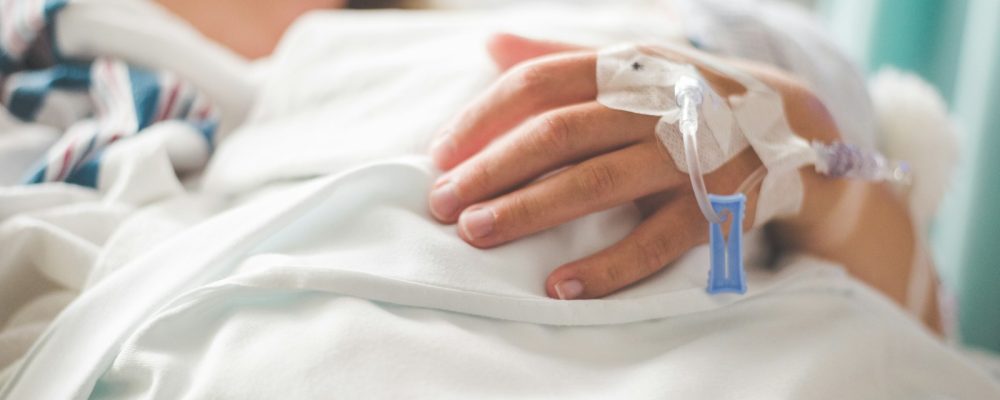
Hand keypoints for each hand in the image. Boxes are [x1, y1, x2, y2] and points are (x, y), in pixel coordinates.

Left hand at [427, 34, 825, 299]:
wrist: (790, 123)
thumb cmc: (684, 96)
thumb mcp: (630, 65)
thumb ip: (560, 57)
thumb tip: (490, 45)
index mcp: (624, 68)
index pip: (540, 83)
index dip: (483, 117)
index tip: (439, 154)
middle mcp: (653, 104)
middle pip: (559, 133)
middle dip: (492, 168)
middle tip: (443, 202)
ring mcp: (688, 154)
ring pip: (598, 182)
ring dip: (532, 210)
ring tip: (478, 234)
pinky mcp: (718, 204)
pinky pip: (657, 240)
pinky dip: (609, 265)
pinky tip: (561, 285)